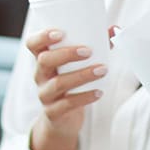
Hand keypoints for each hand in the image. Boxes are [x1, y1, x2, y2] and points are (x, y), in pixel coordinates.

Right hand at [26, 28, 107, 149]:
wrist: (62, 119)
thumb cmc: (71, 82)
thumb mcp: (78, 65)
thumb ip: (96, 46)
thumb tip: (116, 29)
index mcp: (43, 59)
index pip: (33, 44)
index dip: (42, 36)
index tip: (61, 33)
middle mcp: (40, 75)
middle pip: (45, 61)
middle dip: (67, 54)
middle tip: (88, 51)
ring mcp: (45, 94)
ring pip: (58, 83)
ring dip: (82, 75)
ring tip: (102, 70)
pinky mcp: (53, 112)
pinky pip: (67, 104)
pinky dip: (85, 97)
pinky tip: (99, 92)